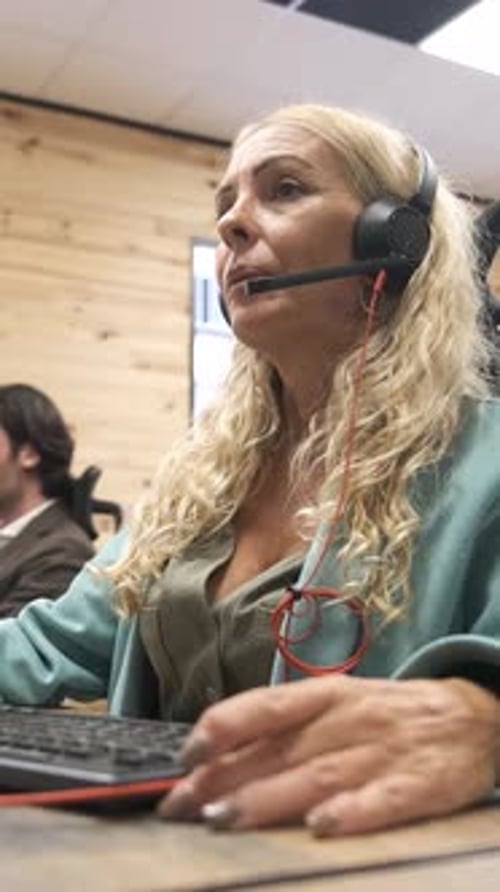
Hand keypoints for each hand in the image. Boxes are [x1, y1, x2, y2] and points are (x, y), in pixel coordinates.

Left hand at [158, 675, 498, 835]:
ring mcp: (383, 750)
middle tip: (180, 807)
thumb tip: (215, 755)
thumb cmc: (385, 714)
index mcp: (326, 695)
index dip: (221, 727)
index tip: (184, 756)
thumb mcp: (337, 706)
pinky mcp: (419, 783)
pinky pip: (383, 798)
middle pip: (279, 749)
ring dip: (268, 797)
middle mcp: (349, 718)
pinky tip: (321, 827)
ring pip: (317, 774)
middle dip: (224, 777)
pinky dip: (352, 812)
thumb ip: (284, 729)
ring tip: (225, 819)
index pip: (264, 706)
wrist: (471, 715)